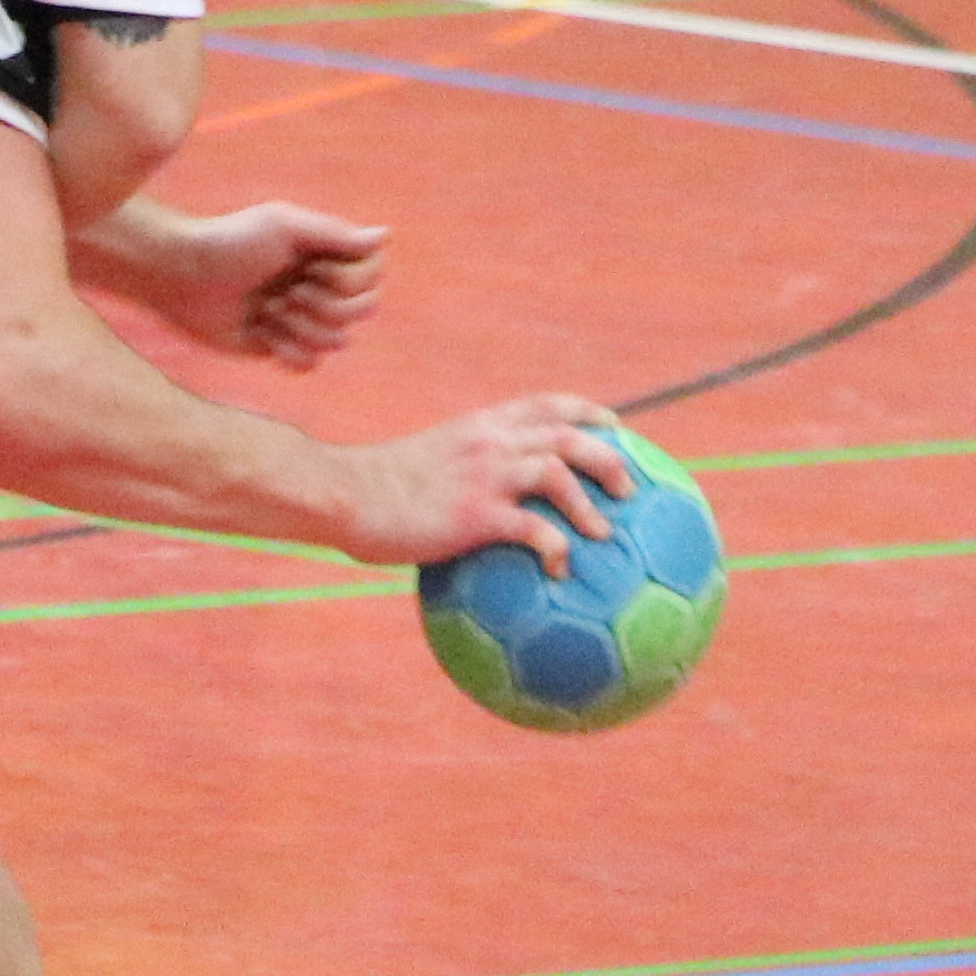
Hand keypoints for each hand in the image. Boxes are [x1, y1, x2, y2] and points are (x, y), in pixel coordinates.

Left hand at [117, 197, 388, 365]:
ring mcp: (302, 319)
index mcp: (325, 254)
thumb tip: (385, 236)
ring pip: (337, 342)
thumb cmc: (232, 242)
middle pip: (362, 311)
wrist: (182, 276)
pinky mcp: (280, 348)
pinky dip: (286, 350)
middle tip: (287, 291)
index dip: (348, 280)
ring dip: (300, 327)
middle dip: (325, 305)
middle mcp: (320, 285)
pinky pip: (310, 364)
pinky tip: (259, 332)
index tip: (311, 265)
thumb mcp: (284, 226)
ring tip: (267, 309)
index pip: (373, 276)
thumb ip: (336, 234)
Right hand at [336, 392, 633, 572]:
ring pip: (559, 471)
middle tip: (629, 487)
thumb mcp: (425, 464)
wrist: (346, 493)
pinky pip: (534, 529)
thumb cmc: (378, 489)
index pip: (545, 403)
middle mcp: (490, 441)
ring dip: (590, 502)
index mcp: (480, 425)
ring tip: (606, 532)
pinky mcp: (477, 513)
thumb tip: (476, 504)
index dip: (586, 412)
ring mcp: (485, 474)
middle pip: (566, 433)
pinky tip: (560, 572)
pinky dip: (557, 548)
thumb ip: (460, 472)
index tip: (614, 425)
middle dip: (608, 455)